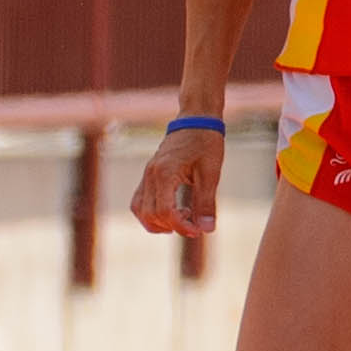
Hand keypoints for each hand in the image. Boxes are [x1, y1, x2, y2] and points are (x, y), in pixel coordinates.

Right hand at [132, 124, 226, 238]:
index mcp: (165, 173)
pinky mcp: (149, 174)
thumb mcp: (211, 172)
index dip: (181, 226)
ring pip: (139, 209)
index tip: (198, 230)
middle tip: (193, 226)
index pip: (165, 212)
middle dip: (172, 226)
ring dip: (158, 222)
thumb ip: (206, 202)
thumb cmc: (206, 142)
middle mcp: (150, 175)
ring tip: (181, 221)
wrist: (196, 119)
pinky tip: (171, 214)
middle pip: (150, 214)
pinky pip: (139, 200)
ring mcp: (146, 174)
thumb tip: (206, 229)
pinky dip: (150, 212)